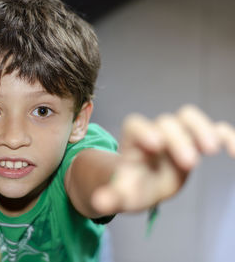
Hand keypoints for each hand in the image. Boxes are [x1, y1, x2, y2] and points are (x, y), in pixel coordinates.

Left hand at [92, 105, 234, 213]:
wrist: (146, 186)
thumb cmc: (132, 188)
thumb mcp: (122, 196)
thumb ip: (111, 197)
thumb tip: (99, 203)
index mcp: (134, 143)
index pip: (136, 125)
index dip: (144, 131)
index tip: (154, 145)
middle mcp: (155, 134)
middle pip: (166, 122)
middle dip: (178, 139)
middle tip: (189, 163)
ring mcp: (176, 136)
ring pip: (188, 117)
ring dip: (201, 129)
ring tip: (210, 150)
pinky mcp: (196, 142)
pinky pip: (215, 130)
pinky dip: (226, 136)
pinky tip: (234, 152)